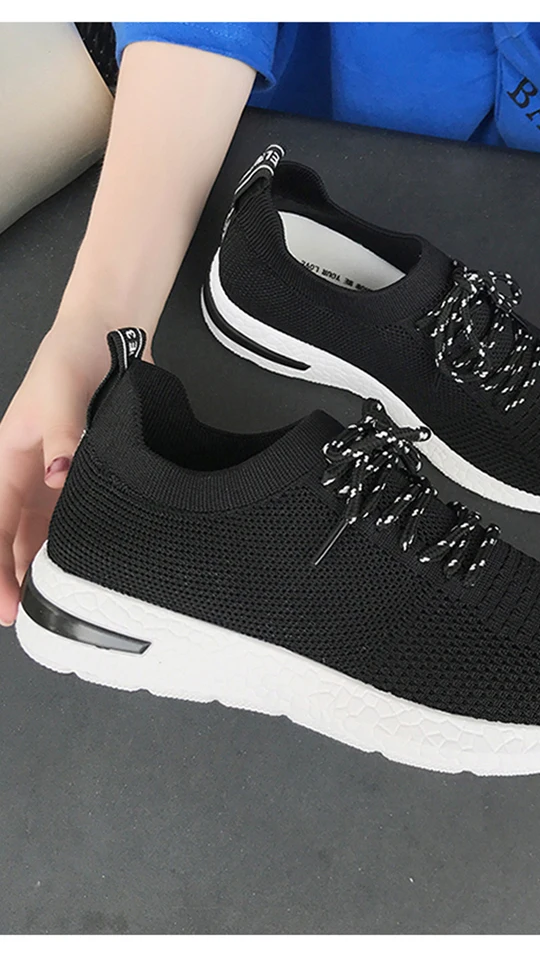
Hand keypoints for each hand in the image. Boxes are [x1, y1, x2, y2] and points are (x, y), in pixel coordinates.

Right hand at [0, 315, 122, 625]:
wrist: (112, 337)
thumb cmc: (73, 358)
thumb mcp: (59, 393)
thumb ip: (59, 435)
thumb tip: (56, 477)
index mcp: (9, 458)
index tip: (4, 604)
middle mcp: (31, 473)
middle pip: (16, 537)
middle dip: (19, 578)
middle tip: (34, 618)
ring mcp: (60, 475)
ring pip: (47, 532)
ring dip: (49, 565)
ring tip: (61, 602)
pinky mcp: (90, 471)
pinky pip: (79, 515)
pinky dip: (81, 540)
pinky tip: (91, 563)